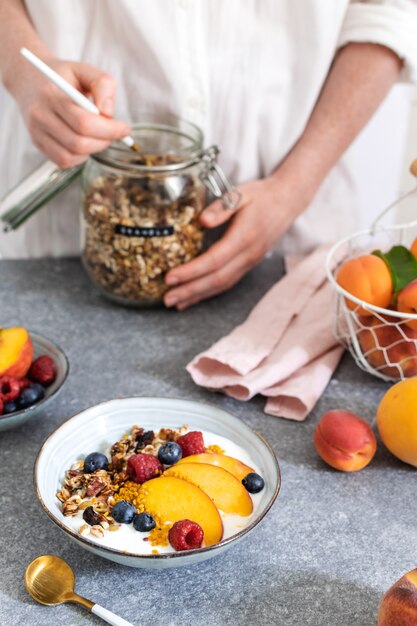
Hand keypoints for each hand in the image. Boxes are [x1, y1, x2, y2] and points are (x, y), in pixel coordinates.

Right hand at [11, 58, 129, 167]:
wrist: (30, 79)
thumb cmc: (64, 76)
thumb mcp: (85, 70)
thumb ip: (102, 84)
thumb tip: (109, 113)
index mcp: (52, 94)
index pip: (84, 123)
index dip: (110, 130)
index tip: (125, 128)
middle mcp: (40, 115)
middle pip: (78, 143)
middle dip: (104, 141)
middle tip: (114, 133)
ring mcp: (36, 132)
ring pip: (71, 156)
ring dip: (93, 150)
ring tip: (98, 135)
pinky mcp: (37, 143)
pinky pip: (63, 161)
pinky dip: (80, 156)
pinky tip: (83, 141)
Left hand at [164, 176, 301, 309]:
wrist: (287, 202)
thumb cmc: (261, 196)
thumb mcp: (241, 192)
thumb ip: (222, 206)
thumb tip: (203, 221)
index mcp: (244, 237)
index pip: (214, 260)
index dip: (191, 272)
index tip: (170, 277)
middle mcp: (248, 255)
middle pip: (216, 279)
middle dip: (190, 290)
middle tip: (167, 299)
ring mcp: (249, 262)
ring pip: (222, 285)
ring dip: (197, 296)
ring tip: (175, 303)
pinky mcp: (248, 265)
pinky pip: (227, 283)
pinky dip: (208, 293)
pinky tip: (193, 297)